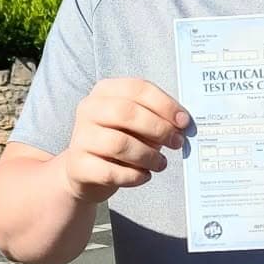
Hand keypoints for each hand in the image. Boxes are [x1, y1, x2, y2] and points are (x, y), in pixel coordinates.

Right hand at [60, 78, 189, 203]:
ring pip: (119, 144)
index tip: (184, 122)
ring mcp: (81, 138)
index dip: (165, 104)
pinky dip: (135, 176)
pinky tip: (144, 175)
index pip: (137, 88)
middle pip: (126, 113)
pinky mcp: (79, 166)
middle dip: (159, 128)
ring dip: (149, 156)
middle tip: (177, 142)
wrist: (86, 172)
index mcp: (104, 91)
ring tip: (161, 163)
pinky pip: (112, 172)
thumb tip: (182, 126)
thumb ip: (157, 119)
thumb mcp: (136, 124)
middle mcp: (88, 110)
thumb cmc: (119, 142)